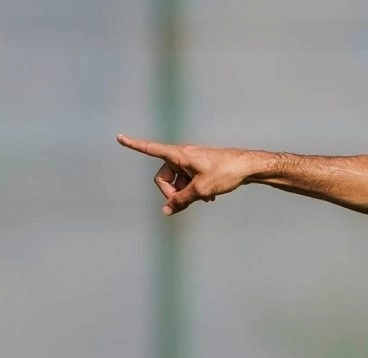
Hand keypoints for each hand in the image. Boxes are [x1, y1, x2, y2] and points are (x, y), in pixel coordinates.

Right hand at [117, 134, 254, 214]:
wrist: (248, 166)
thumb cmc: (225, 172)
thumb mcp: (201, 189)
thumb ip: (181, 200)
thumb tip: (165, 211)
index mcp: (178, 154)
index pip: (150, 149)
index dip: (134, 145)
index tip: (119, 137)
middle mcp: (182, 155)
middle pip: (163, 177)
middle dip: (171, 192)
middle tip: (186, 202)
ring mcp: (191, 162)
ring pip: (178, 182)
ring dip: (186, 193)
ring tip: (206, 198)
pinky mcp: (200, 168)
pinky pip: (188, 181)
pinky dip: (195, 190)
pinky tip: (210, 198)